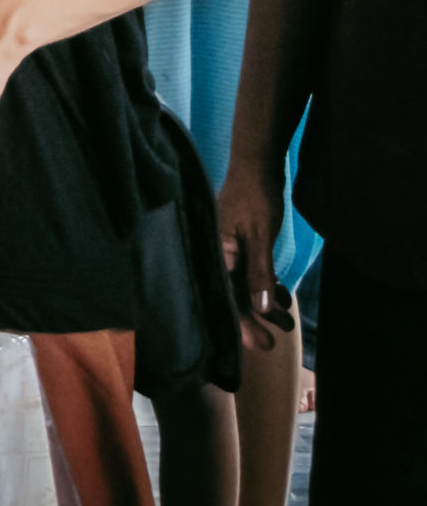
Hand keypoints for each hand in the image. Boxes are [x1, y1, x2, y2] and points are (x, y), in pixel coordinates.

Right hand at [216, 156, 294, 349]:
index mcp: (216, 252)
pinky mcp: (243, 243)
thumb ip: (259, 271)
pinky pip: (252, 272)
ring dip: (265, 304)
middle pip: (234, 294)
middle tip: (276, 340)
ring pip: (245, 285)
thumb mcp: (259, 235)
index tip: (263, 343)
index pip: (225, 295)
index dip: (243, 322)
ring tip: (288, 322)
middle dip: (256, 318)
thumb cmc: (255, 196)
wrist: (258, 162)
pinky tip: (282, 296)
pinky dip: (266, 285)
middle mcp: (219, 253)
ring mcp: (231, 248)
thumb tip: (260, 309)